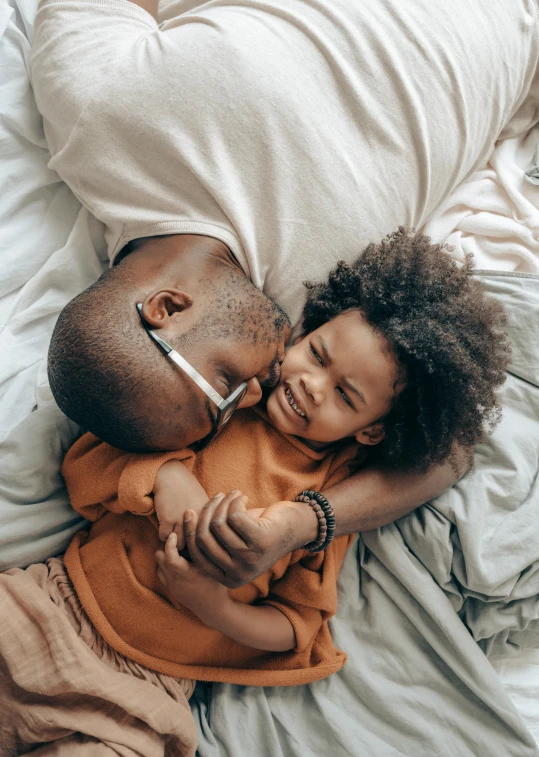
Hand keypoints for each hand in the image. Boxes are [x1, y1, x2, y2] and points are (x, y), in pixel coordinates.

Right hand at [153, 460, 208, 546]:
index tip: (193, 536)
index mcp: (211, 517)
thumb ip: (207, 522)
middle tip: (181, 536)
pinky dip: (163, 534)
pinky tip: (164, 524)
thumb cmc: (186, 490)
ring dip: (174, 540)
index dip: (200, 542)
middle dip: (187, 544)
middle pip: (194, 546)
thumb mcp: (203, 504)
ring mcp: (184, 520)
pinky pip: (165, 537)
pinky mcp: (169, 519)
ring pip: (179, 544)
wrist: (171, 475)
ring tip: (173, 531)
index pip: (208, 541)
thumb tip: (205, 543)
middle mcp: (199, 519)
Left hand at [155, 531, 228, 619]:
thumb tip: (197, 523)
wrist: (214, 609)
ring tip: (179, 547)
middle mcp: (176, 581)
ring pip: (158, 564)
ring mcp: (171, 586)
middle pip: (159, 557)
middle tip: (177, 536)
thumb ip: (205, 545)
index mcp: (187, 574)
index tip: (175, 533)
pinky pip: (161, 572)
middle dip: (165, 544)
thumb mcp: (215, 564)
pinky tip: (179, 559)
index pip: (169, 557)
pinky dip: (166, 564)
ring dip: (165, 554)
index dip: (169, 543)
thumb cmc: (218, 584)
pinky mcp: (170, 589)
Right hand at [184, 491, 318, 587]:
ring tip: (232, 495)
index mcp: (228, 579)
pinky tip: (242, 497)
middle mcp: (237, 574)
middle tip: (217, 498)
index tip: (190, 511)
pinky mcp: (260, 542)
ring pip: (218, 525)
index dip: (189, 531)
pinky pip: (233, 516)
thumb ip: (212, 539)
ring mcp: (249, 560)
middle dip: (206, 513)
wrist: (296, 527)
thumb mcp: (235, 540)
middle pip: (204, 538)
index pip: (197, 554)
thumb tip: (185, 521)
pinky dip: (234, 502)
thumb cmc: (261, 531)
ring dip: (222, 503)